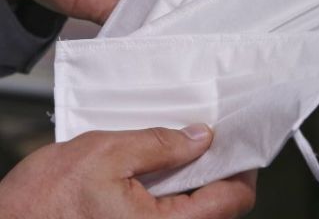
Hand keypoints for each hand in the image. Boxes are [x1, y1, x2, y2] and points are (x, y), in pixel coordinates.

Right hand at [0, 125, 255, 217]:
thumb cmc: (47, 198)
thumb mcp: (107, 154)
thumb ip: (160, 143)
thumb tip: (200, 137)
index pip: (231, 202)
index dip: (242, 170)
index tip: (243, 147)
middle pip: (219, 210)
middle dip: (221, 172)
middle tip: (216, 142)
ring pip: (198, 214)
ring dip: (201, 181)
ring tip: (193, 150)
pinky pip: (175, 215)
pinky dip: (181, 191)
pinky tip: (170, 169)